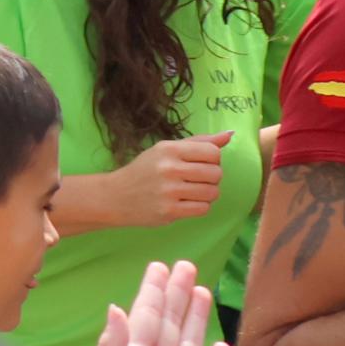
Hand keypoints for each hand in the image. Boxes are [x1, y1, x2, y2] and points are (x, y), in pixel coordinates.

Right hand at [111, 131, 232, 225]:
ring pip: (212, 193)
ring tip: (191, 192)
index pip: (213, 152)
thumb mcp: (166, 150)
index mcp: (169, 149)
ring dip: (207, 194)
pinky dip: (199, 206)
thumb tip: (230, 134)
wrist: (115, 196)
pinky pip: (203, 209)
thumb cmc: (144, 171)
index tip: (200, 163)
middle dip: (211, 178)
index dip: (213, 159)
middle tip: (195, 180)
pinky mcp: (169, 211)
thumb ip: (198, 142)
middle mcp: (169, 168)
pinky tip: (185, 203)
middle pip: (216, 173)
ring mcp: (169, 191)